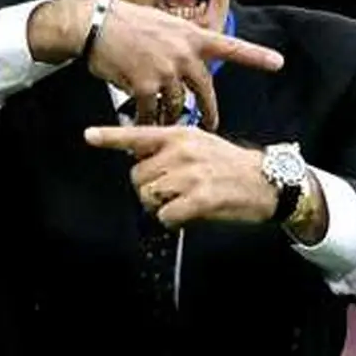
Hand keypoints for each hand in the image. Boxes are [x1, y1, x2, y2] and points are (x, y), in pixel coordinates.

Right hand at [31, 0, 283, 130]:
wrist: (95, 23)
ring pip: (177, 105)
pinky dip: (146, 119)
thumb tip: (191, 62)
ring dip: (169, 115)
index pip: (230, 47)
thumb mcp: (164, 25)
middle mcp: (184, 53)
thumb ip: (182, 44)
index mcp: (191, 36)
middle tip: (210, 124)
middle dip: (208, 111)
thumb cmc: (126, 23)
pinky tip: (141, 122)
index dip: (256, 56)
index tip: (278, 62)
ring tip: (161, 121)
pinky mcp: (145, 85)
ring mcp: (166, 70)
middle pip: (205, 91)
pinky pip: (152, 112)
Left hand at [84, 125, 276, 227]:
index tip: (89, 135)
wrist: (266, 182)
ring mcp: (191, 175)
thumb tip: (141, 160)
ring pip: (149, 197)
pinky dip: (173, 221)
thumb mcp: (200, 144)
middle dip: (148, 189)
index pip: (139, 135)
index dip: (111, 137)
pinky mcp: (200, 198)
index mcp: (181, 135)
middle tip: (171, 192)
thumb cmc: (231, 166)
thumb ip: (170, 149)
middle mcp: (183, 151)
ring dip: (160, 206)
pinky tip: (189, 214)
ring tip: (183, 201)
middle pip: (138, 176)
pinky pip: (166, 216)